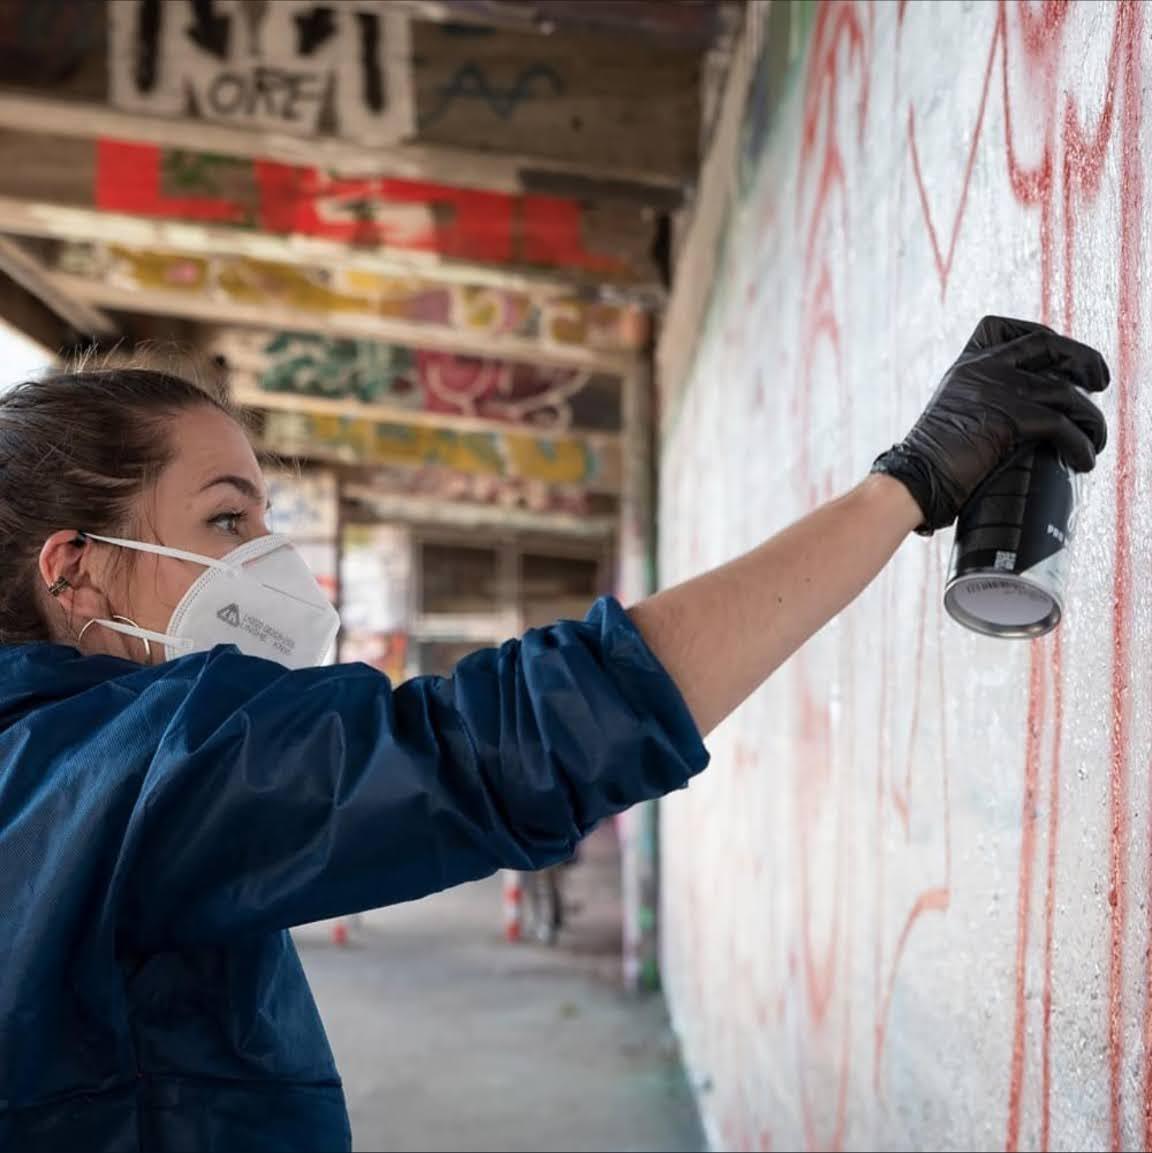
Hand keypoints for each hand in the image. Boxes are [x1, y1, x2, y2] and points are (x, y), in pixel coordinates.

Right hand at [871, 315, 1108, 533]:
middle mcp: (980, 369)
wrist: (912, 482)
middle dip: (1083, 359)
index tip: (1059, 358)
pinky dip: (1080, 445)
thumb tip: (1023, 421)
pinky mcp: (1009, 417)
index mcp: (964, 368)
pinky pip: (1062, 425)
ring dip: (1090, 418)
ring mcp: (995, 389)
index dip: (1039, 336)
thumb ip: (980, 405)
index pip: (1002, 328)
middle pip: (1047, 344)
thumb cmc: (928, 466)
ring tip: (1094, 441)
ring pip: (1065, 391)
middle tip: (1099, 382)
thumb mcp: (952, 418)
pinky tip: (1082, 460)